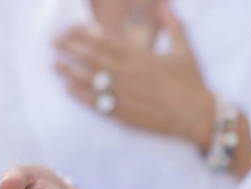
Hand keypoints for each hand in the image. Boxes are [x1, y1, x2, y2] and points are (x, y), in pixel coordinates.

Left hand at [55, 0, 214, 149]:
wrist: (195, 115)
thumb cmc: (191, 82)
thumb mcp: (184, 50)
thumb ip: (173, 26)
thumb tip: (166, 4)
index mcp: (140, 56)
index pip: (105, 40)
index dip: (85, 33)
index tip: (70, 28)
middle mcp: (128, 74)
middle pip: (92, 57)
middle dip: (71, 47)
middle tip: (54, 41)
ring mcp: (123, 94)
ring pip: (90, 80)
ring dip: (70, 70)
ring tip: (54, 64)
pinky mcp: (123, 113)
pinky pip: (97, 102)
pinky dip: (81, 95)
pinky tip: (68, 88)